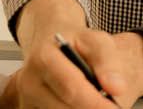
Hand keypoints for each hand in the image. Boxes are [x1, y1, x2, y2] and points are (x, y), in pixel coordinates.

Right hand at [0, 0, 142, 107]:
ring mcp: (26, 97)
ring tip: (95, 100)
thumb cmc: (74, 40)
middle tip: (110, 105)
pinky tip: (81, 102)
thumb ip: (107, 62)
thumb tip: (116, 88)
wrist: (52, 40)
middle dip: (90, 108)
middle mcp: (29, 80)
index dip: (94, 102)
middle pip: (63, 107)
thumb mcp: (96, 40)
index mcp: (43, 57)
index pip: (71, 87)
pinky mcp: (29, 107)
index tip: (114, 108)